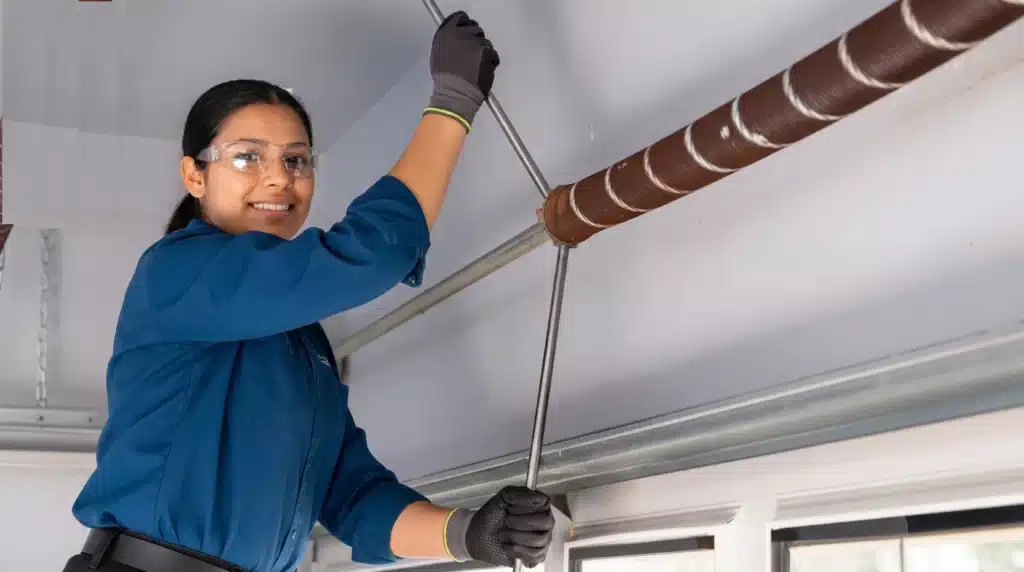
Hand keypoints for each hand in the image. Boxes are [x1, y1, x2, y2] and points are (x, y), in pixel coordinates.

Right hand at [425, 11, 500, 131]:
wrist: (455, 93)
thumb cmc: (444, 79)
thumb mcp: (439, 53)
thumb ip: (449, 41)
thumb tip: (457, 38)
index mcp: (447, 32)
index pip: (461, 18)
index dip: (466, 26)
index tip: (467, 33)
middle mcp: (462, 33)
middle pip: (475, 28)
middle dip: (475, 39)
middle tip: (472, 53)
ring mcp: (476, 42)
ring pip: (485, 42)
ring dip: (483, 52)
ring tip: (476, 66)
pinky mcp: (487, 52)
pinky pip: (493, 54)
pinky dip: (490, 62)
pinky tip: (482, 70)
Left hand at [444, 486, 553, 567]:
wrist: (480, 536)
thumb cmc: (493, 515)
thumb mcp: (502, 498)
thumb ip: (518, 494)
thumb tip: (536, 497)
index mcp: (539, 505)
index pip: (544, 503)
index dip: (526, 507)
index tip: (510, 510)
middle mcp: (544, 521)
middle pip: (546, 522)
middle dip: (522, 523)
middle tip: (507, 522)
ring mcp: (543, 539)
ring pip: (540, 540)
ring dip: (516, 537)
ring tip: (504, 535)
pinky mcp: (537, 555)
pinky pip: (536, 555)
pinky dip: (517, 551)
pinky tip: (508, 546)